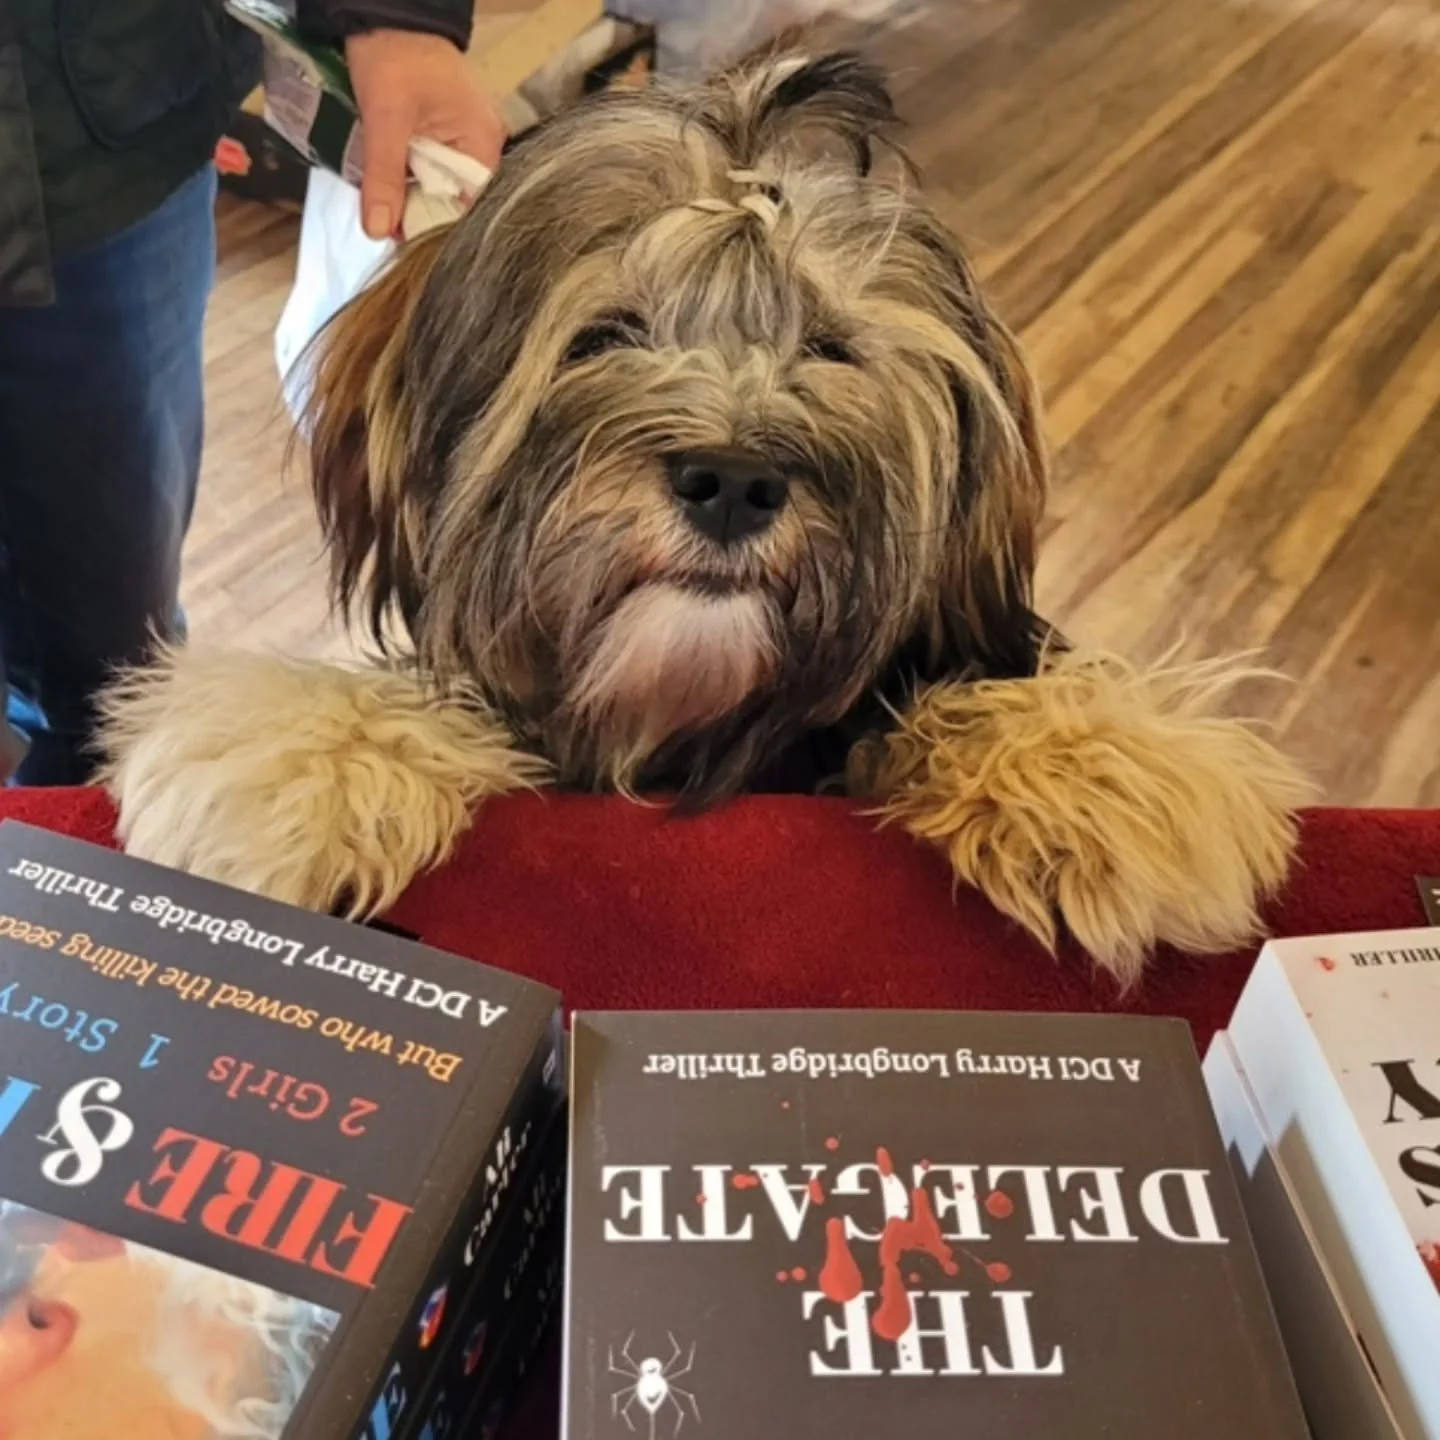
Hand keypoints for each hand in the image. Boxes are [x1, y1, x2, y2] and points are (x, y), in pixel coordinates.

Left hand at [346, 29, 505, 239]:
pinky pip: (432, 170)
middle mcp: (483, 148)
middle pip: (454, 201)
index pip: (467, 208)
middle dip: (420, 215)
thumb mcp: (385, 119)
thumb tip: (377, 232)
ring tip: (385, 212)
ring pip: (440, 188)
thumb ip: (384, 177)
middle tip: (385, 230)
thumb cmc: (395, 57)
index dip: (435, 229)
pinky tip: (391, 188)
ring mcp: (466, 141)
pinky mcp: (447, 136)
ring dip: (412, 199)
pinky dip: (410, 179)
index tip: (403, 243)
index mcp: (483, 145)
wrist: (387, 13)